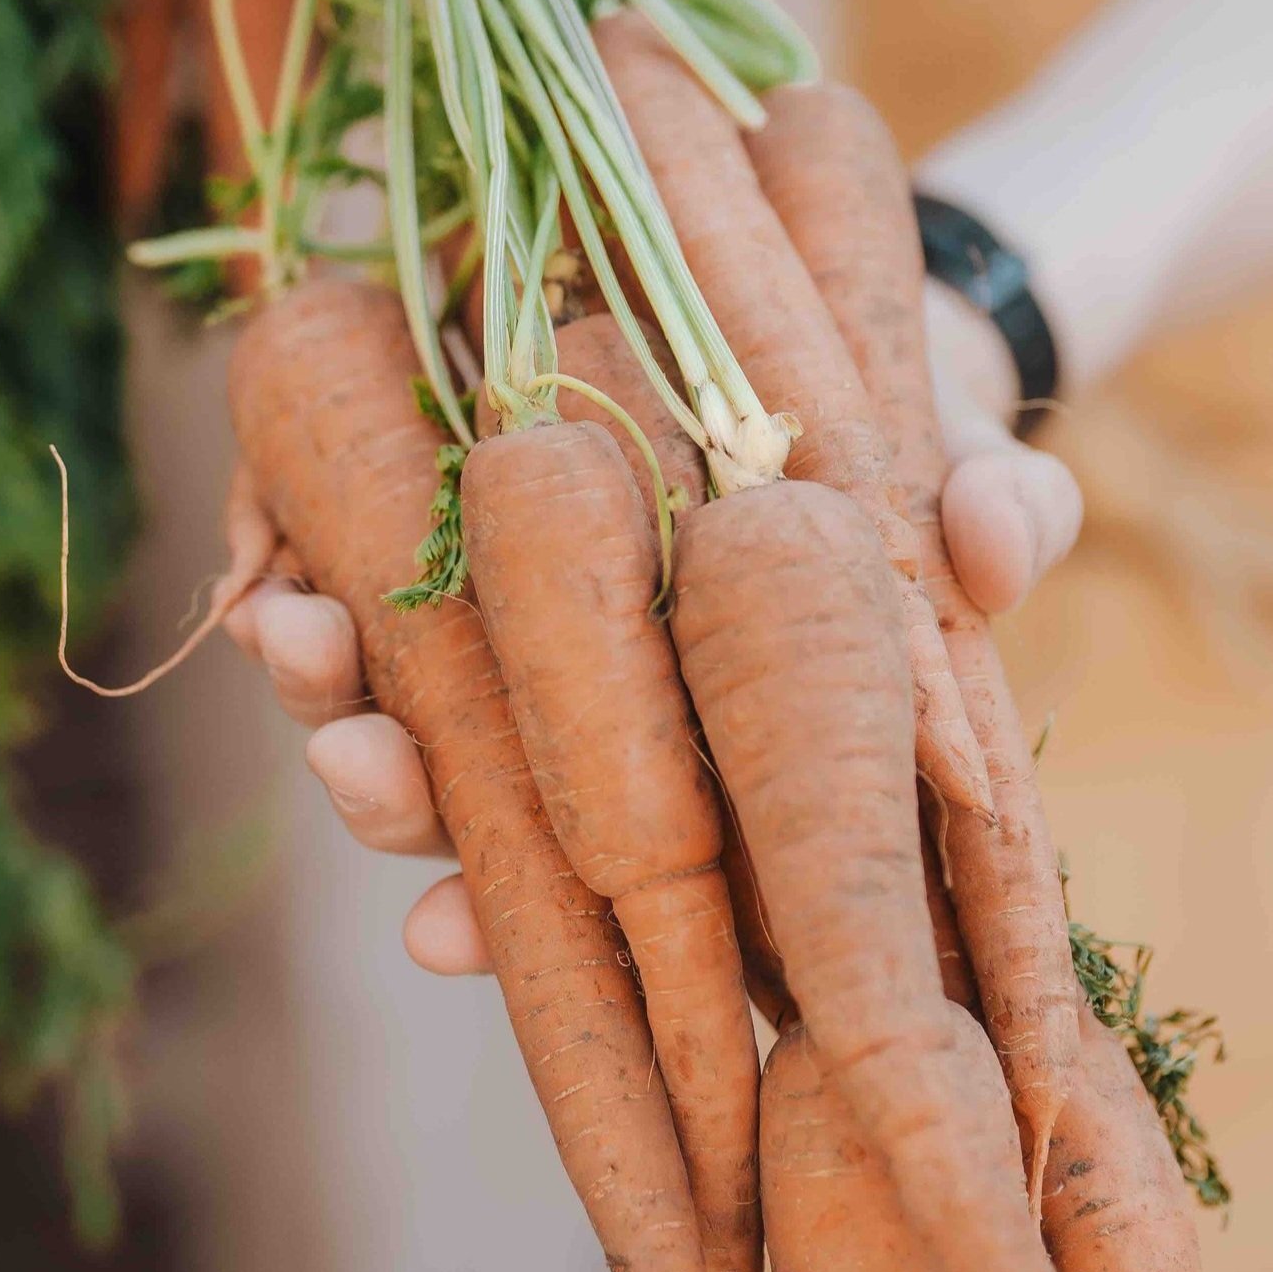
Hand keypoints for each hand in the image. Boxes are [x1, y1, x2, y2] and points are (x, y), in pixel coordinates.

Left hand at [223, 309, 1079, 979]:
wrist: (853, 336)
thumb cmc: (923, 457)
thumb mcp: (977, 485)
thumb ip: (1012, 518)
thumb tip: (1009, 538)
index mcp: (708, 770)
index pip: (593, 883)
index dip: (501, 921)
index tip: (433, 935)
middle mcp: (590, 716)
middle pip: (457, 797)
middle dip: (386, 795)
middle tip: (349, 763)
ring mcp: (518, 622)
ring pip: (395, 689)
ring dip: (326, 681)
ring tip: (292, 635)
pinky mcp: (459, 510)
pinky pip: (360, 553)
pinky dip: (298, 552)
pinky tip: (260, 555)